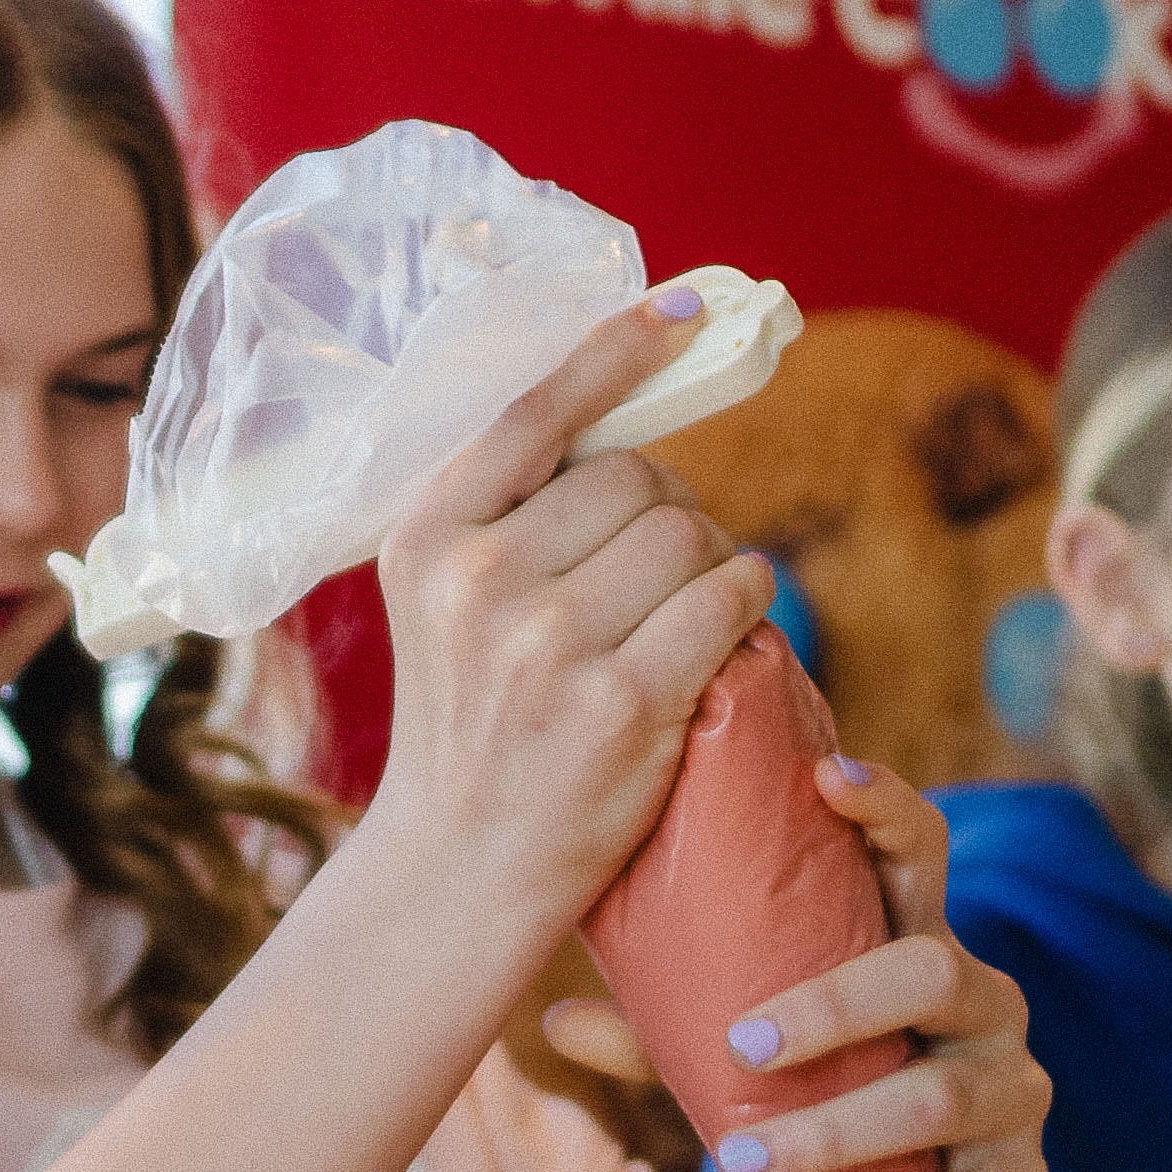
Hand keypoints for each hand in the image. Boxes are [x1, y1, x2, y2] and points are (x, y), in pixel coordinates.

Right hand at [362, 293, 782, 920]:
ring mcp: (548, 642)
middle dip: (669, 511)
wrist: (462, 861)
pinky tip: (722, 631)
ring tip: (679, 612)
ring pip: (692, 534)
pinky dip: (745, 602)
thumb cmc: (473, 718)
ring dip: (713, 562)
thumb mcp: (446, 601)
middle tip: (653, 571)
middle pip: (637, 478)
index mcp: (426, 536)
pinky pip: (730, 597)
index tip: (678, 309)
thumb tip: (624, 408)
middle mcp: (478, 579)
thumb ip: (510, 513)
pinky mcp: (623, 701)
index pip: (535, 413)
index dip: (615, 351)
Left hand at [544, 755, 1061, 1171]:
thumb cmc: (830, 1094)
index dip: (884, 806)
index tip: (825, 775)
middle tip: (740, 1047)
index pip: (918, 851)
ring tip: (743, 1163)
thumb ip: (668, 1031)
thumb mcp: (753, 1055)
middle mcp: (981, 1001)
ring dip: (836, 1133)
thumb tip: (553, 1018)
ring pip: (939, 1098)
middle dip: (834, 1008)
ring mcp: (1011, 1090)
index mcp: (913, 942)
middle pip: (932, 973)